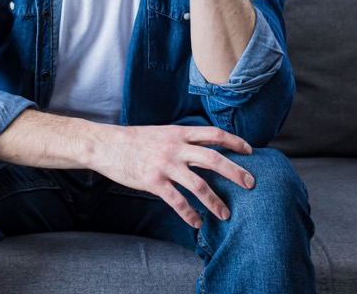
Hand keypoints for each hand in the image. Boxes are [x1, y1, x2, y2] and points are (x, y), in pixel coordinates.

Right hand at [95, 124, 253, 228]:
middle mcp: (175, 147)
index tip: (250, 151)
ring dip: (215, 201)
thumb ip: (182, 140)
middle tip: (251, 184)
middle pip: (213, 159)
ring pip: (199, 185)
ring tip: (225, 214)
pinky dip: (190, 214)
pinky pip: (177, 201)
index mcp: (179, 133)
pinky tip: (197, 223)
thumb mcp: (162, 133)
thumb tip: (203, 148)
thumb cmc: (134, 140)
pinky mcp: (153, 181)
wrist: (105, 145)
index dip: (234, 142)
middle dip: (235, 172)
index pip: (214, 134)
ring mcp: (165, 165)